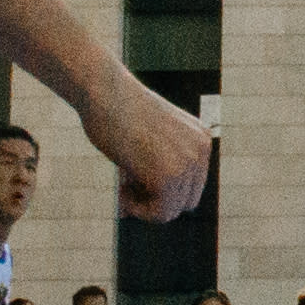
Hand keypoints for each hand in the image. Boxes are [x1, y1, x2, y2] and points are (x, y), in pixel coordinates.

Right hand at [88, 78, 212, 222]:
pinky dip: (138, 209)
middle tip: (127, 186)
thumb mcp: (148, 138)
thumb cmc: (116, 111)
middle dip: (156, 200)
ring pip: (172, 210)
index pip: (190, 185)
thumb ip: (158, 166)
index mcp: (200, 138)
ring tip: (123, 185)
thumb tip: (145, 212)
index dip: (162, 190)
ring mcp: (187, 163)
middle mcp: (201, 150)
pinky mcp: (168, 176)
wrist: (103, 90)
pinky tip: (122, 189)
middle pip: (186, 201)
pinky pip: (160, 214)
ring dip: (144, 205)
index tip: (135, 181)